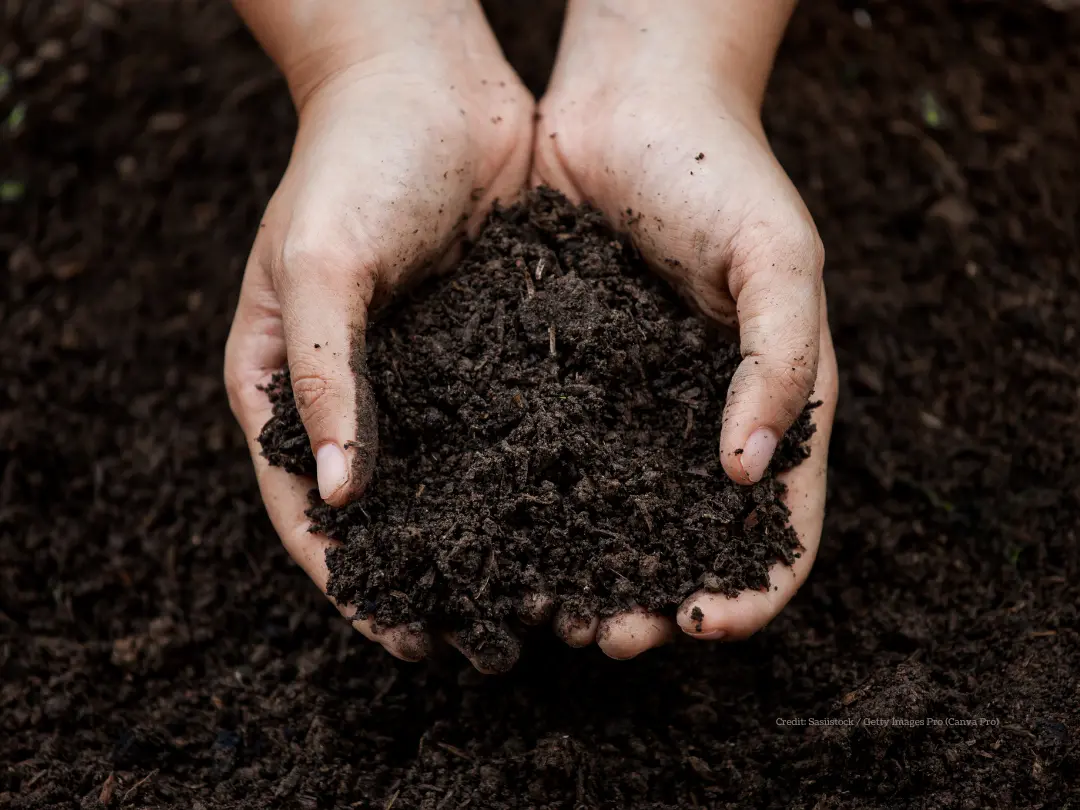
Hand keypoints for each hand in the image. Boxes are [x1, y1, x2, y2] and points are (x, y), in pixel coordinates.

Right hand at [224, 2, 533, 668]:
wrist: (430, 81)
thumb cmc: (352, 159)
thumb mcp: (320, 263)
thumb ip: (324, 376)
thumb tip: (342, 496)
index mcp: (283, 383)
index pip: (307, 509)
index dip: (351, 580)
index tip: (401, 637)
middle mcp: (354, 391)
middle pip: (384, 511)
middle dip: (428, 577)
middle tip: (482, 641)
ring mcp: (423, 375)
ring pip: (452, 481)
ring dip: (489, 540)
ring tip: (538, 597)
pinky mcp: (486, 350)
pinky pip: (506, 428)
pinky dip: (531, 476)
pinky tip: (576, 515)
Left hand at [532, 0, 838, 657]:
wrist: (628, 102)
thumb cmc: (720, 171)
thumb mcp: (779, 258)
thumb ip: (779, 363)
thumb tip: (748, 475)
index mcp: (771, 404)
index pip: (779, 526)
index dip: (751, 588)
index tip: (704, 623)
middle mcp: (698, 420)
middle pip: (685, 540)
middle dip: (654, 599)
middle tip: (608, 636)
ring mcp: (628, 406)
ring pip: (611, 514)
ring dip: (587, 570)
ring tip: (547, 608)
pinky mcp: (563, 380)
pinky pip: (551, 457)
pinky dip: (533, 506)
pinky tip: (499, 534)